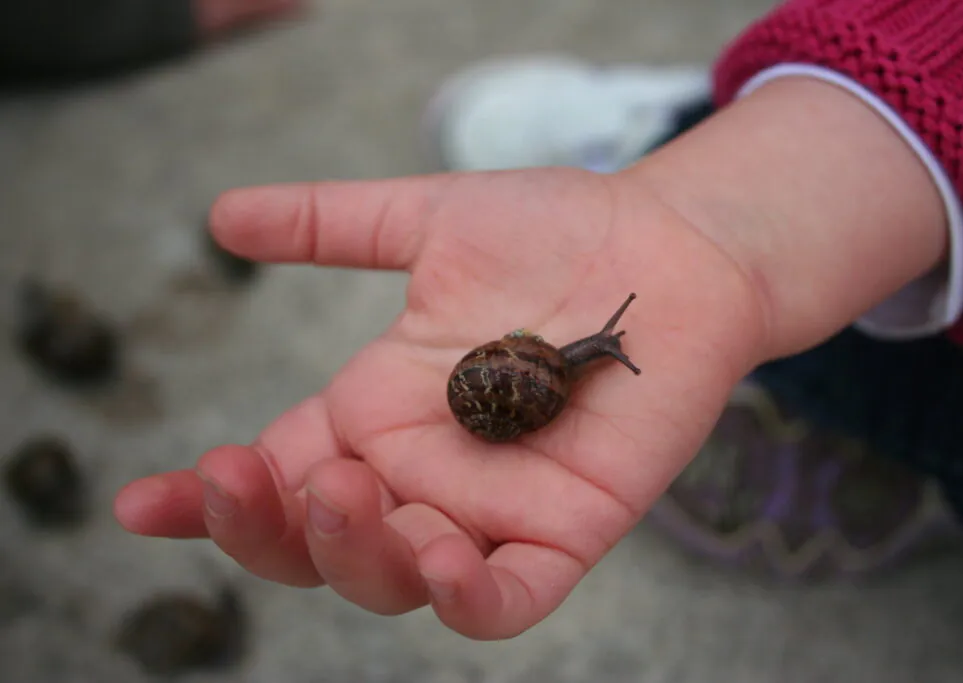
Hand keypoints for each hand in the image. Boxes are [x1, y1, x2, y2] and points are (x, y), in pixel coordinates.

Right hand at [113, 167, 766, 638]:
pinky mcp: (569, 528)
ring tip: (344, 492)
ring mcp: (493, 506)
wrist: (672, 244)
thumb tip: (221, 215)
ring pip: (398, 578)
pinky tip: (443, 558)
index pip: (277, 472)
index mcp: (379, 411)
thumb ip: (331, 224)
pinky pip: (508, 597)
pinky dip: (468, 598)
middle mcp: (423, 469)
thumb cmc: (558, 231)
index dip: (207, 499)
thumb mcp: (431, 221)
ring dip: (353, 555)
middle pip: (320, 542)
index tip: (142, 502)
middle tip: (244, 473)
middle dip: (267, 527)